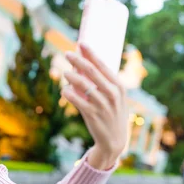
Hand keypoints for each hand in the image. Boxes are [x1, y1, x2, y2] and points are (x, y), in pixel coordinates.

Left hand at [61, 43, 128, 167]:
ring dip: (72, 77)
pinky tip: (64, 91)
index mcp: (119, 87)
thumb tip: (80, 65)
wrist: (114, 141)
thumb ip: (98, 82)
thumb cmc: (110, 113)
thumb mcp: (110, 97)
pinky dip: (70, 94)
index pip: (103, 66)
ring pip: (84, 86)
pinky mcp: (93, 115)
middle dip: (78, 61)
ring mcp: (103, 105)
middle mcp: (113, 94)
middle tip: (67, 53)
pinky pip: (78, 101)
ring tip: (65, 73)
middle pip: (93, 72)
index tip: (81, 43)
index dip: (91, 54)